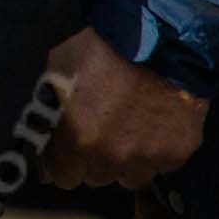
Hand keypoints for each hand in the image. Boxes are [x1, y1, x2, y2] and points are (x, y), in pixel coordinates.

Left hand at [40, 27, 208, 189]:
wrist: (162, 41)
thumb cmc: (102, 50)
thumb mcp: (57, 73)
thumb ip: (48, 111)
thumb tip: (41, 137)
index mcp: (75, 138)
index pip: (62, 177)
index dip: (65, 163)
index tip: (70, 151)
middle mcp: (109, 156)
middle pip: (96, 177)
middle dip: (95, 160)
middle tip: (103, 133)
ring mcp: (146, 158)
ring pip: (130, 177)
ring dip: (127, 161)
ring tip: (131, 131)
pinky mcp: (176, 154)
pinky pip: (160, 166)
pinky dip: (156, 152)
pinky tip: (155, 127)